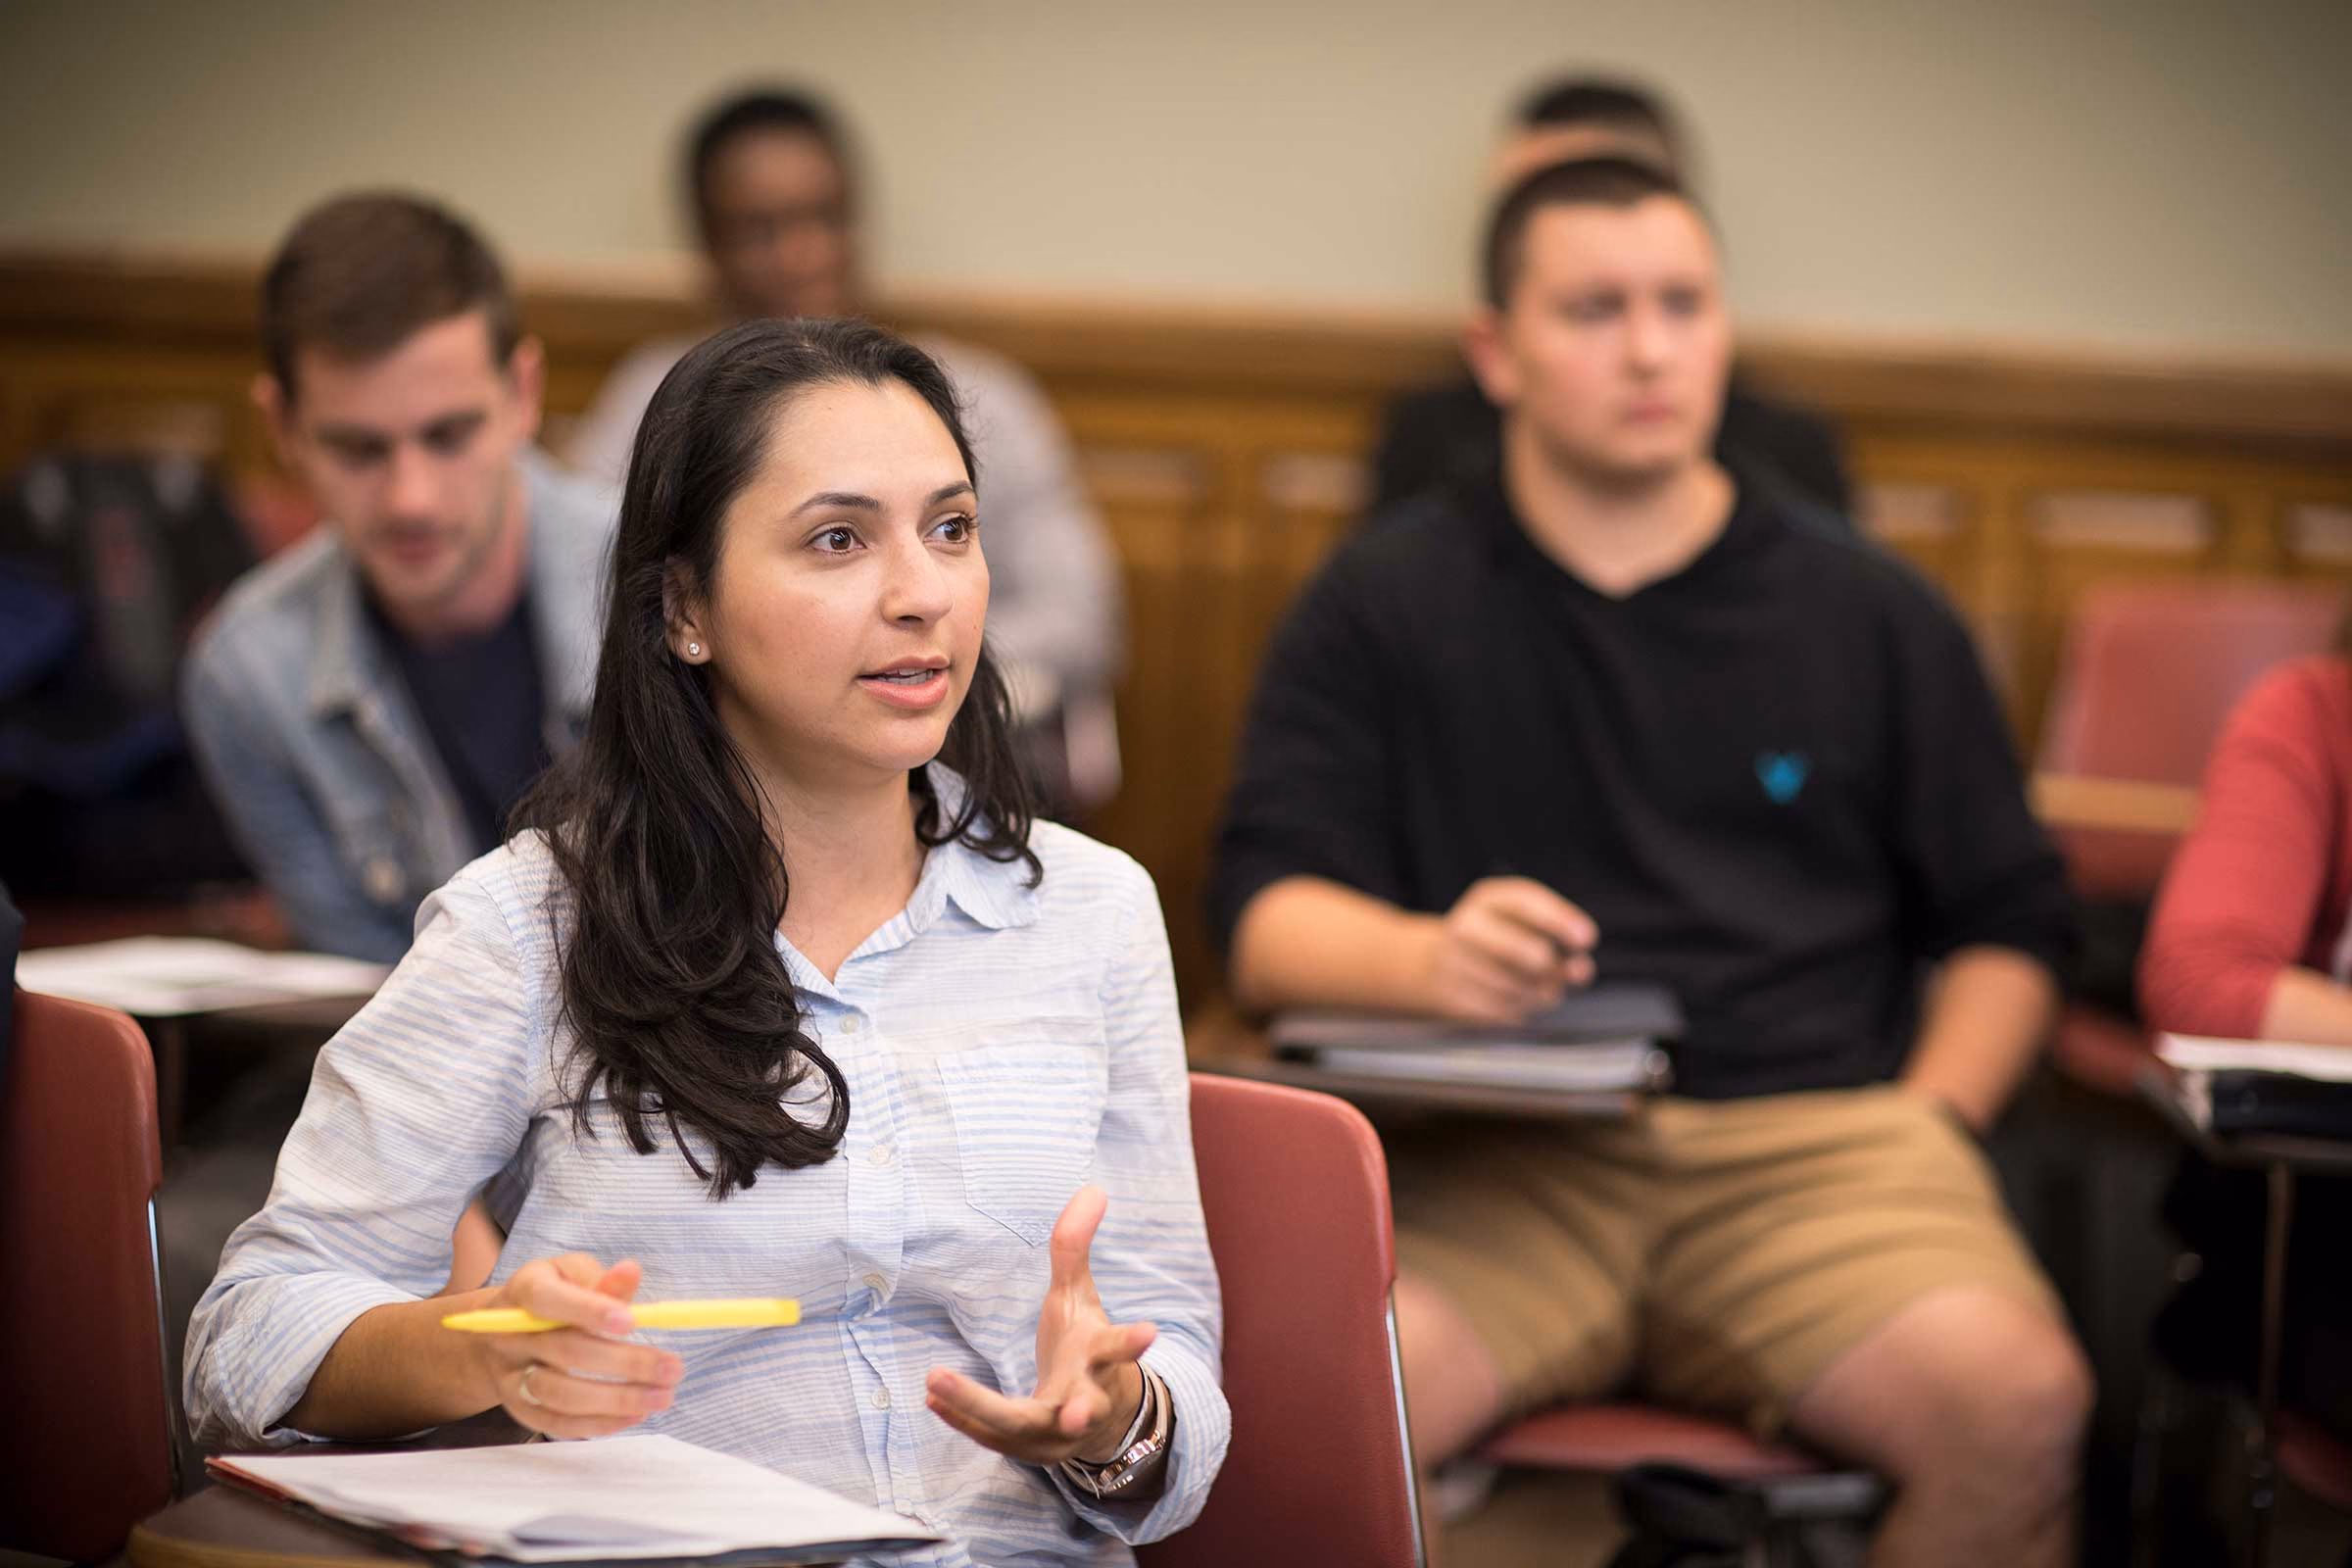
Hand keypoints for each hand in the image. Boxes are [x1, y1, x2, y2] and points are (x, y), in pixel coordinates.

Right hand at [456, 1253, 682, 1438]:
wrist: (502, 1329)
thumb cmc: (555, 1293)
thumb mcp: (573, 1273)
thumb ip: (602, 1281)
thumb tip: (631, 1272)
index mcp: (524, 1290)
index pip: (550, 1300)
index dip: (590, 1311)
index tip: (632, 1323)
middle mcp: (509, 1334)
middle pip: (565, 1352)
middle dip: (625, 1363)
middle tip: (672, 1368)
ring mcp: (510, 1375)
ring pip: (560, 1395)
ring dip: (617, 1400)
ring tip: (663, 1396)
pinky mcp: (519, 1408)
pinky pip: (557, 1423)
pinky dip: (599, 1423)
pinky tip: (636, 1414)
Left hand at [925, 1186, 1156, 1464]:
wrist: (1095, 1421)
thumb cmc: (1083, 1348)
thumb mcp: (1079, 1297)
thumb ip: (1076, 1247)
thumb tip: (1093, 1188)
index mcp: (1101, 1360)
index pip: (1119, 1348)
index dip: (1132, 1341)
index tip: (1151, 1331)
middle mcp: (1085, 1401)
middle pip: (1083, 1407)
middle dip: (1079, 1410)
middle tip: (1074, 1414)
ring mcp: (1056, 1435)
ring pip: (1022, 1428)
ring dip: (979, 1409)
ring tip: (936, 1384)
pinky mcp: (1027, 1451)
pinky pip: (990, 1436)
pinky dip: (961, 1416)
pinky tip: (930, 1395)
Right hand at [1416, 876, 1598, 1022]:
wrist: (1437, 963)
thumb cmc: (1497, 939)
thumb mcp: (1524, 923)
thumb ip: (1559, 938)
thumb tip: (1582, 969)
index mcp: (1487, 899)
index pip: (1527, 903)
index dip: (1561, 920)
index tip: (1587, 939)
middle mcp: (1467, 927)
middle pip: (1534, 955)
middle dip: (1556, 968)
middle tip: (1565, 971)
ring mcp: (1456, 965)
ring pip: (1528, 990)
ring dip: (1544, 992)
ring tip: (1536, 984)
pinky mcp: (1455, 999)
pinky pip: (1509, 1012)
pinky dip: (1521, 1008)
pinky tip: (1513, 997)